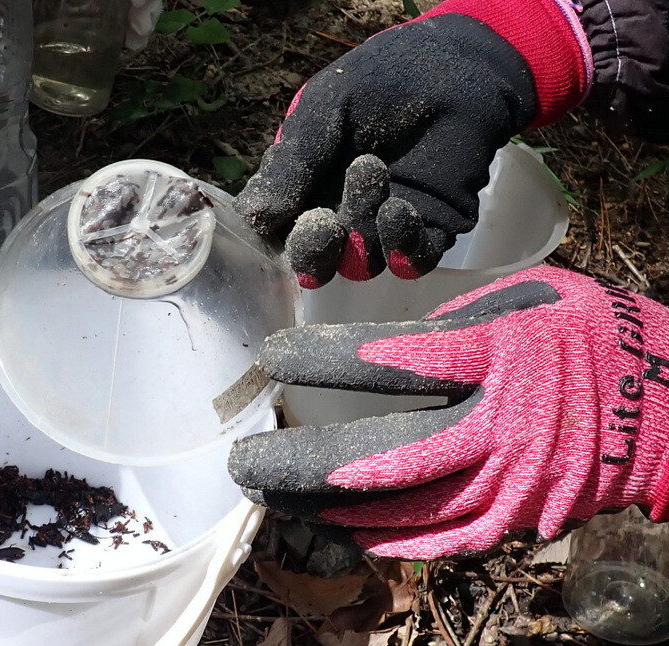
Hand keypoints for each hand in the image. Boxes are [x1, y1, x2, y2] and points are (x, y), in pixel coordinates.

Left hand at [228, 266, 668, 558]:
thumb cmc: (590, 333)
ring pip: (403, 510)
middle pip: (382, 458)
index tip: (271, 358)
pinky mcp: (521, 516)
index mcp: (497, 355)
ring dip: (329, 510)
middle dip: (302, 466)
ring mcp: (511, 482)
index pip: (389, 361)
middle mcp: (500, 426)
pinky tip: (343, 532)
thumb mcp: (525, 296)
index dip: (320, 362)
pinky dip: (388, 538)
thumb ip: (451, 321)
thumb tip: (381, 348)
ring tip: (273, 500)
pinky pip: (443, 539)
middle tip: (246, 466)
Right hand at [236, 0, 590, 286]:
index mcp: (302, 185)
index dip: (268, 234)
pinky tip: (399, 210)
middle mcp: (337, 212)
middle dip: (312, 251)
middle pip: (313, 258)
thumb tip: (253, 218)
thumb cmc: (382, 77)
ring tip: (372, 173)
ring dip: (360, 233)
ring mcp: (384, 225)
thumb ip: (292, 161)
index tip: (268, 222)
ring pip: (360, 262)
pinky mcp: (431, 228)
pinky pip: (412, 260)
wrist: (457, 63)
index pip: (274, 227)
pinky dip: (402, 247)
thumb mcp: (323, 107)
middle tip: (322, 224)